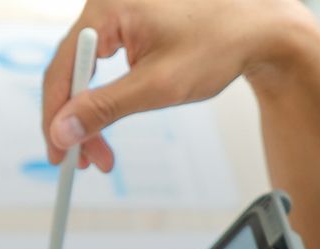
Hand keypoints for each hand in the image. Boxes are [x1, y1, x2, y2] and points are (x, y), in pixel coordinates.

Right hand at [43, 0, 318, 171]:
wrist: (264, 27)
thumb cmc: (222, 43)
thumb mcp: (158, 85)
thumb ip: (103, 109)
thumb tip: (61, 131)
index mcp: (108, 8)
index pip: (61, 70)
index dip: (54, 118)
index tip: (58, 154)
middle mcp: (107, 4)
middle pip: (70, 74)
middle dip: (76, 123)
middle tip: (85, 161)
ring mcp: (118, 12)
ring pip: (85, 74)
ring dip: (91, 115)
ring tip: (102, 150)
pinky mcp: (130, 22)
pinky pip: (102, 65)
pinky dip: (104, 97)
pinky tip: (111, 118)